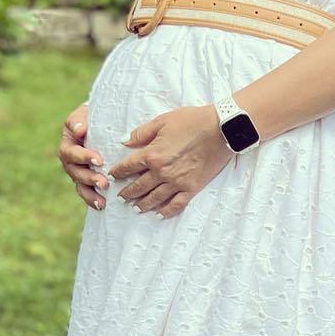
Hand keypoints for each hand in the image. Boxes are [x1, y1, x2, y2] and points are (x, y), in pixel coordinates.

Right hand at [56, 99, 107, 208]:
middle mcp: (70, 161)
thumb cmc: (92, 117)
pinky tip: (102, 206)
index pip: (71, 153)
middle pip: (75, 172)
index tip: (99, 160)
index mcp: (67, 144)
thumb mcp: (83, 114)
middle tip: (104, 183)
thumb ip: (78, 121)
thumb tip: (80, 130)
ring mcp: (78, 172)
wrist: (101, 124)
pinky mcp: (87, 181)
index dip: (83, 157)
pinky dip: (92, 200)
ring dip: (91, 194)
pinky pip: (87, 193)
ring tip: (102, 201)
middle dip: (89, 178)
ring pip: (80, 186)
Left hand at [107, 104, 232, 217]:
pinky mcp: (192, 188)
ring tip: (136, 208)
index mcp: (152, 154)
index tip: (113, 176)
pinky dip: (166, 211)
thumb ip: (142, 133)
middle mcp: (161, 172)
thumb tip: (124, 141)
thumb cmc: (192, 121)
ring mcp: (177, 182)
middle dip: (127, 193)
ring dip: (143, 204)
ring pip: (155, 198)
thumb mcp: (163, 120)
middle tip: (121, 198)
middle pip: (139, 186)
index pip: (128, 167)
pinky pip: (176, 204)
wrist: (221, 129)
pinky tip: (160, 214)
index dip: (118, 172)